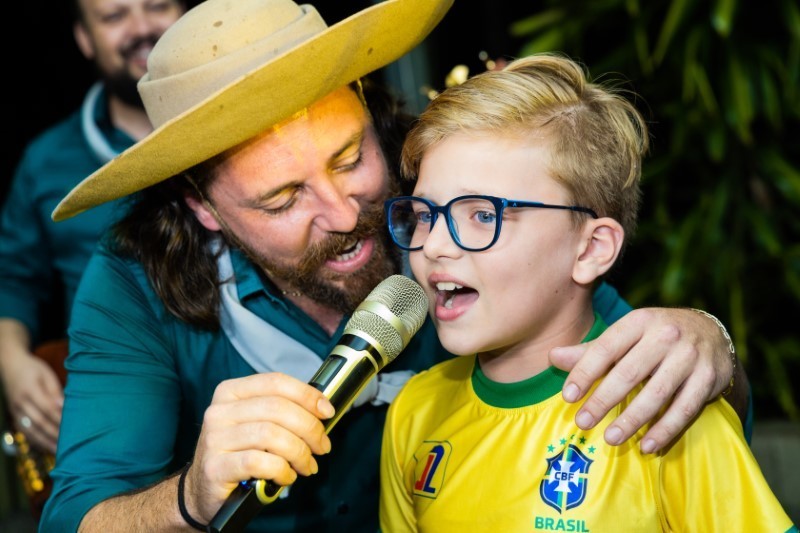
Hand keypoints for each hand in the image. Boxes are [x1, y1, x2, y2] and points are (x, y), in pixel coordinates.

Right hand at [1, 349, 63, 453]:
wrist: (11, 366)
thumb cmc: (34, 369)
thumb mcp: (47, 374)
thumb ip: (55, 390)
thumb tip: (63, 406)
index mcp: (30, 389)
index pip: (46, 407)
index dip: (59, 417)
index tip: (72, 426)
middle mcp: (20, 401)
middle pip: (38, 421)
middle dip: (53, 433)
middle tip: (68, 443)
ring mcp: (15, 409)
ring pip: (29, 429)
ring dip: (44, 441)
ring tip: (59, 450)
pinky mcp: (14, 415)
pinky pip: (24, 431)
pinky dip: (35, 440)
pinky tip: (46, 446)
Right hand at [183, 373, 334, 522]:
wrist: (202, 489)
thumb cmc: (239, 454)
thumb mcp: (257, 424)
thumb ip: (283, 412)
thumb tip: (322, 409)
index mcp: (231, 392)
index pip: (275, 382)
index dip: (307, 395)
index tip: (327, 412)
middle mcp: (219, 411)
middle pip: (277, 408)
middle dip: (309, 428)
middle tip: (322, 446)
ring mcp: (214, 439)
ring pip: (271, 435)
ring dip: (299, 452)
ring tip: (307, 465)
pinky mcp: (215, 467)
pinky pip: (259, 462)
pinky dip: (282, 470)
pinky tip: (286, 476)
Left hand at [549, 307, 733, 453]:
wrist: (711, 332)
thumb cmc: (654, 337)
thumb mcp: (625, 336)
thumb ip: (590, 351)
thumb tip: (552, 357)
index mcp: (639, 321)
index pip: (606, 348)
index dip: (585, 372)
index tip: (568, 396)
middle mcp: (666, 335)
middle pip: (629, 372)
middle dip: (603, 400)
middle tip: (582, 422)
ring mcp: (690, 356)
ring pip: (657, 393)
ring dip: (632, 420)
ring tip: (611, 438)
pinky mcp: (709, 377)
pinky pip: (685, 409)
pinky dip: (665, 430)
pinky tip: (647, 445)